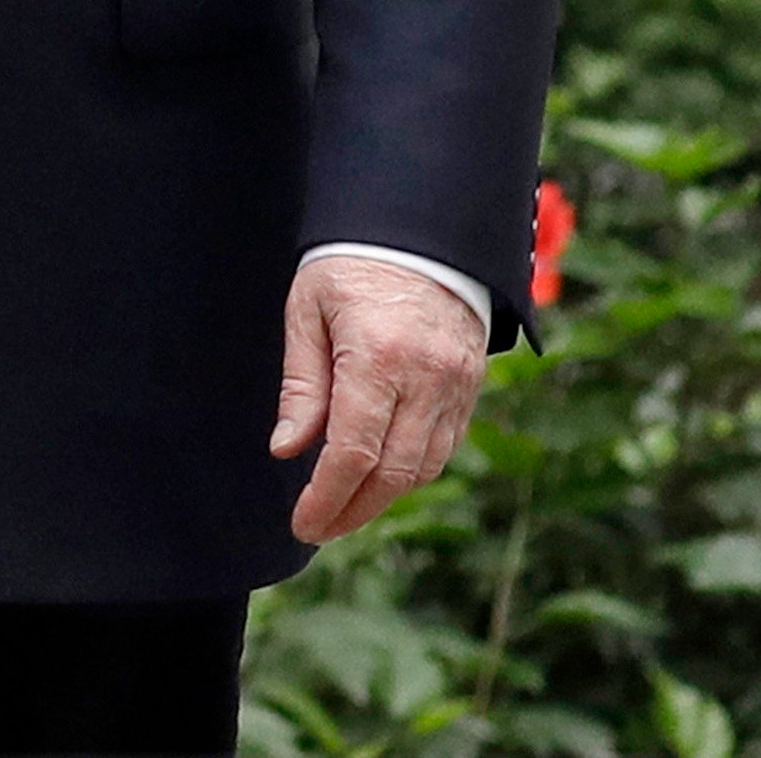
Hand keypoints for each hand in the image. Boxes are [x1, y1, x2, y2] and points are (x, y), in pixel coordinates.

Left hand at [272, 254, 487, 541]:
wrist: (419, 231)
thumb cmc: (348, 265)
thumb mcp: (307, 311)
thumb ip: (301, 385)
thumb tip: (288, 449)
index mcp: (379, 358)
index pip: (355, 452)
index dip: (328, 497)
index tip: (303, 523)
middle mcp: (427, 378)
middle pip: (394, 472)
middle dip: (354, 509)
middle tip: (318, 528)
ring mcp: (457, 384)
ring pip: (424, 466)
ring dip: (384, 496)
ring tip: (344, 508)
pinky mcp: (472, 385)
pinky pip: (444, 445)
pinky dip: (412, 470)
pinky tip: (380, 477)